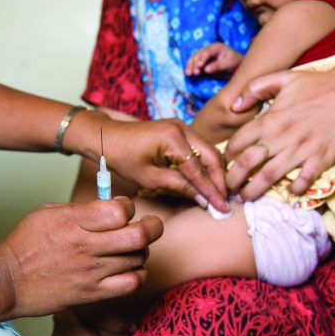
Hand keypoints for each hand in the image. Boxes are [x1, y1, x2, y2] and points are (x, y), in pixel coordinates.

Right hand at [0, 197, 162, 317]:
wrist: (6, 282)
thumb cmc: (25, 244)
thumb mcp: (47, 213)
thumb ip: (81, 208)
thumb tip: (110, 206)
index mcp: (73, 221)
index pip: (120, 210)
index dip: (129, 207)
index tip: (124, 210)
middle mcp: (85, 246)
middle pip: (139, 235)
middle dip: (152, 227)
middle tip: (151, 226)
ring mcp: (91, 272)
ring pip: (138, 259)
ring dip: (142, 252)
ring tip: (134, 249)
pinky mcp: (92, 294)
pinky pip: (131, 284)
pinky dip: (137, 275)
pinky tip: (130, 269)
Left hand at [104, 118, 229, 211]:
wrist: (107, 137)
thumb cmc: (123, 157)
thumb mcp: (149, 178)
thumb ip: (179, 186)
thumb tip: (204, 200)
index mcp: (173, 138)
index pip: (199, 169)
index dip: (212, 191)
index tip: (222, 208)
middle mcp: (182, 128)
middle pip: (212, 156)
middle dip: (221, 180)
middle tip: (227, 201)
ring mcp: (183, 127)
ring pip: (209, 151)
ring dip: (216, 172)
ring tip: (221, 194)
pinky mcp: (181, 131)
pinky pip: (200, 149)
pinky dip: (207, 165)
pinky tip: (209, 181)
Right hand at [185, 42, 243, 76]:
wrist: (235, 65)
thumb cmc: (234, 63)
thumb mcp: (228, 63)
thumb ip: (218, 66)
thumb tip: (206, 70)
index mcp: (216, 47)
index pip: (207, 51)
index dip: (202, 58)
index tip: (200, 66)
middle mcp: (208, 49)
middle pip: (198, 54)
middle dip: (194, 63)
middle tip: (195, 73)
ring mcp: (203, 55)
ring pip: (193, 58)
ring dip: (190, 66)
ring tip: (188, 74)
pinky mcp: (201, 62)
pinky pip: (193, 64)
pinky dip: (190, 68)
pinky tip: (188, 74)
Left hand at [225, 68, 334, 199]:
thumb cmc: (317, 85)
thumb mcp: (283, 78)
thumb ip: (255, 88)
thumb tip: (234, 105)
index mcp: (269, 119)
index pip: (238, 142)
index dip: (227, 156)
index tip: (225, 164)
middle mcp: (281, 137)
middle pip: (247, 164)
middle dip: (232, 180)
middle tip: (228, 188)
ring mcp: (300, 150)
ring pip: (268, 176)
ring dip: (253, 191)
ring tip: (245, 198)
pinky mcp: (319, 159)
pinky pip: (303, 180)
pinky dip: (294, 189)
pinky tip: (288, 192)